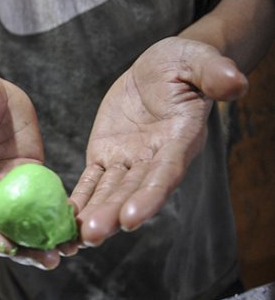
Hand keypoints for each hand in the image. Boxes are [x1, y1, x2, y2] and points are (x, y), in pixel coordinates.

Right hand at [0, 59, 62, 268]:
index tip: (3, 244)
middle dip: (19, 249)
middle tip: (46, 259)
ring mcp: (0, 186)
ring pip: (20, 223)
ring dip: (40, 241)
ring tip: (64, 252)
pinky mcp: (26, 173)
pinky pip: (42, 200)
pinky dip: (56, 215)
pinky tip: (75, 226)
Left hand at [70, 37, 247, 246]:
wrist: (160, 67)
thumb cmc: (184, 63)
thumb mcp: (199, 60)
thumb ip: (214, 73)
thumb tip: (237, 84)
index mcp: (180, 141)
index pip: (165, 173)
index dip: (150, 196)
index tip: (132, 218)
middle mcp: (154, 159)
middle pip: (133, 192)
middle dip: (113, 215)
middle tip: (92, 236)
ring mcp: (129, 161)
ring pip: (110, 192)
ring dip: (93, 214)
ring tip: (74, 239)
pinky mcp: (106, 155)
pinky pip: (90, 181)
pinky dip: (79, 199)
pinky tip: (64, 219)